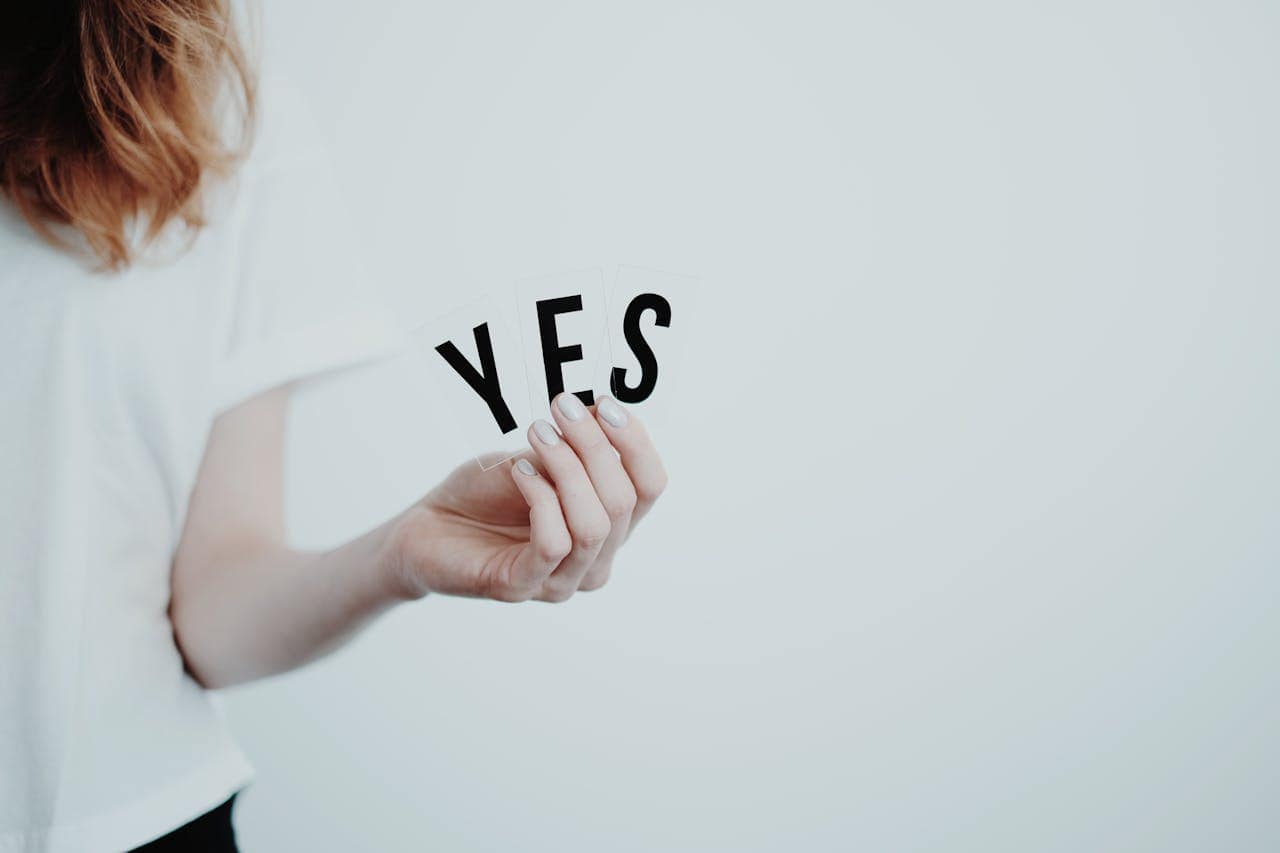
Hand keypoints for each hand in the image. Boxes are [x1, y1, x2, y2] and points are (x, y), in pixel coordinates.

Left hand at [389, 394, 667, 601]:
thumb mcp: (536, 457)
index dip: (635, 442)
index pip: (651, 486)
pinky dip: (540, 497)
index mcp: (610, 525)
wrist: (427, 527)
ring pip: (594, 525)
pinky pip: (553, 542)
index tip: (603, 403)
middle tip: (560, 408)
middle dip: (593, 446)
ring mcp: (563, 580)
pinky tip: (519, 472)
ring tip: (537, 434)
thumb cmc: (484, 494)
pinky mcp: (523, 587)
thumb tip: (602, 409)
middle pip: (623, 501)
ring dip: (568, 468)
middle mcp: (596, 558)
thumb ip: (572, 445)